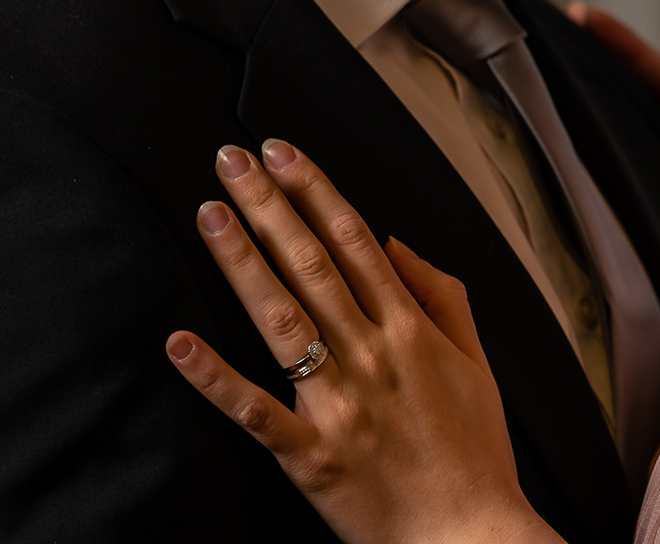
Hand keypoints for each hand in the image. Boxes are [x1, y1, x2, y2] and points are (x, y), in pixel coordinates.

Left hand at [166, 140, 558, 543]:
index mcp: (410, 331)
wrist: (473, 537)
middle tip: (232, 161)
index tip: (284, 153)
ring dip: (242, 261)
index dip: (315, 191)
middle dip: (269, 206)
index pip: (355, 242)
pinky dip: (215, 377)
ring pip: (281, 318)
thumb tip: (398, 244)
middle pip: (312, 264)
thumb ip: (442, 296)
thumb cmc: (475, 455)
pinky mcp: (310, 456)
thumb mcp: (478, 363)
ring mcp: (338, 404)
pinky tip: (180, 341)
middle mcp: (372, 356)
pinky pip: (254, 410)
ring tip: (211, 214)